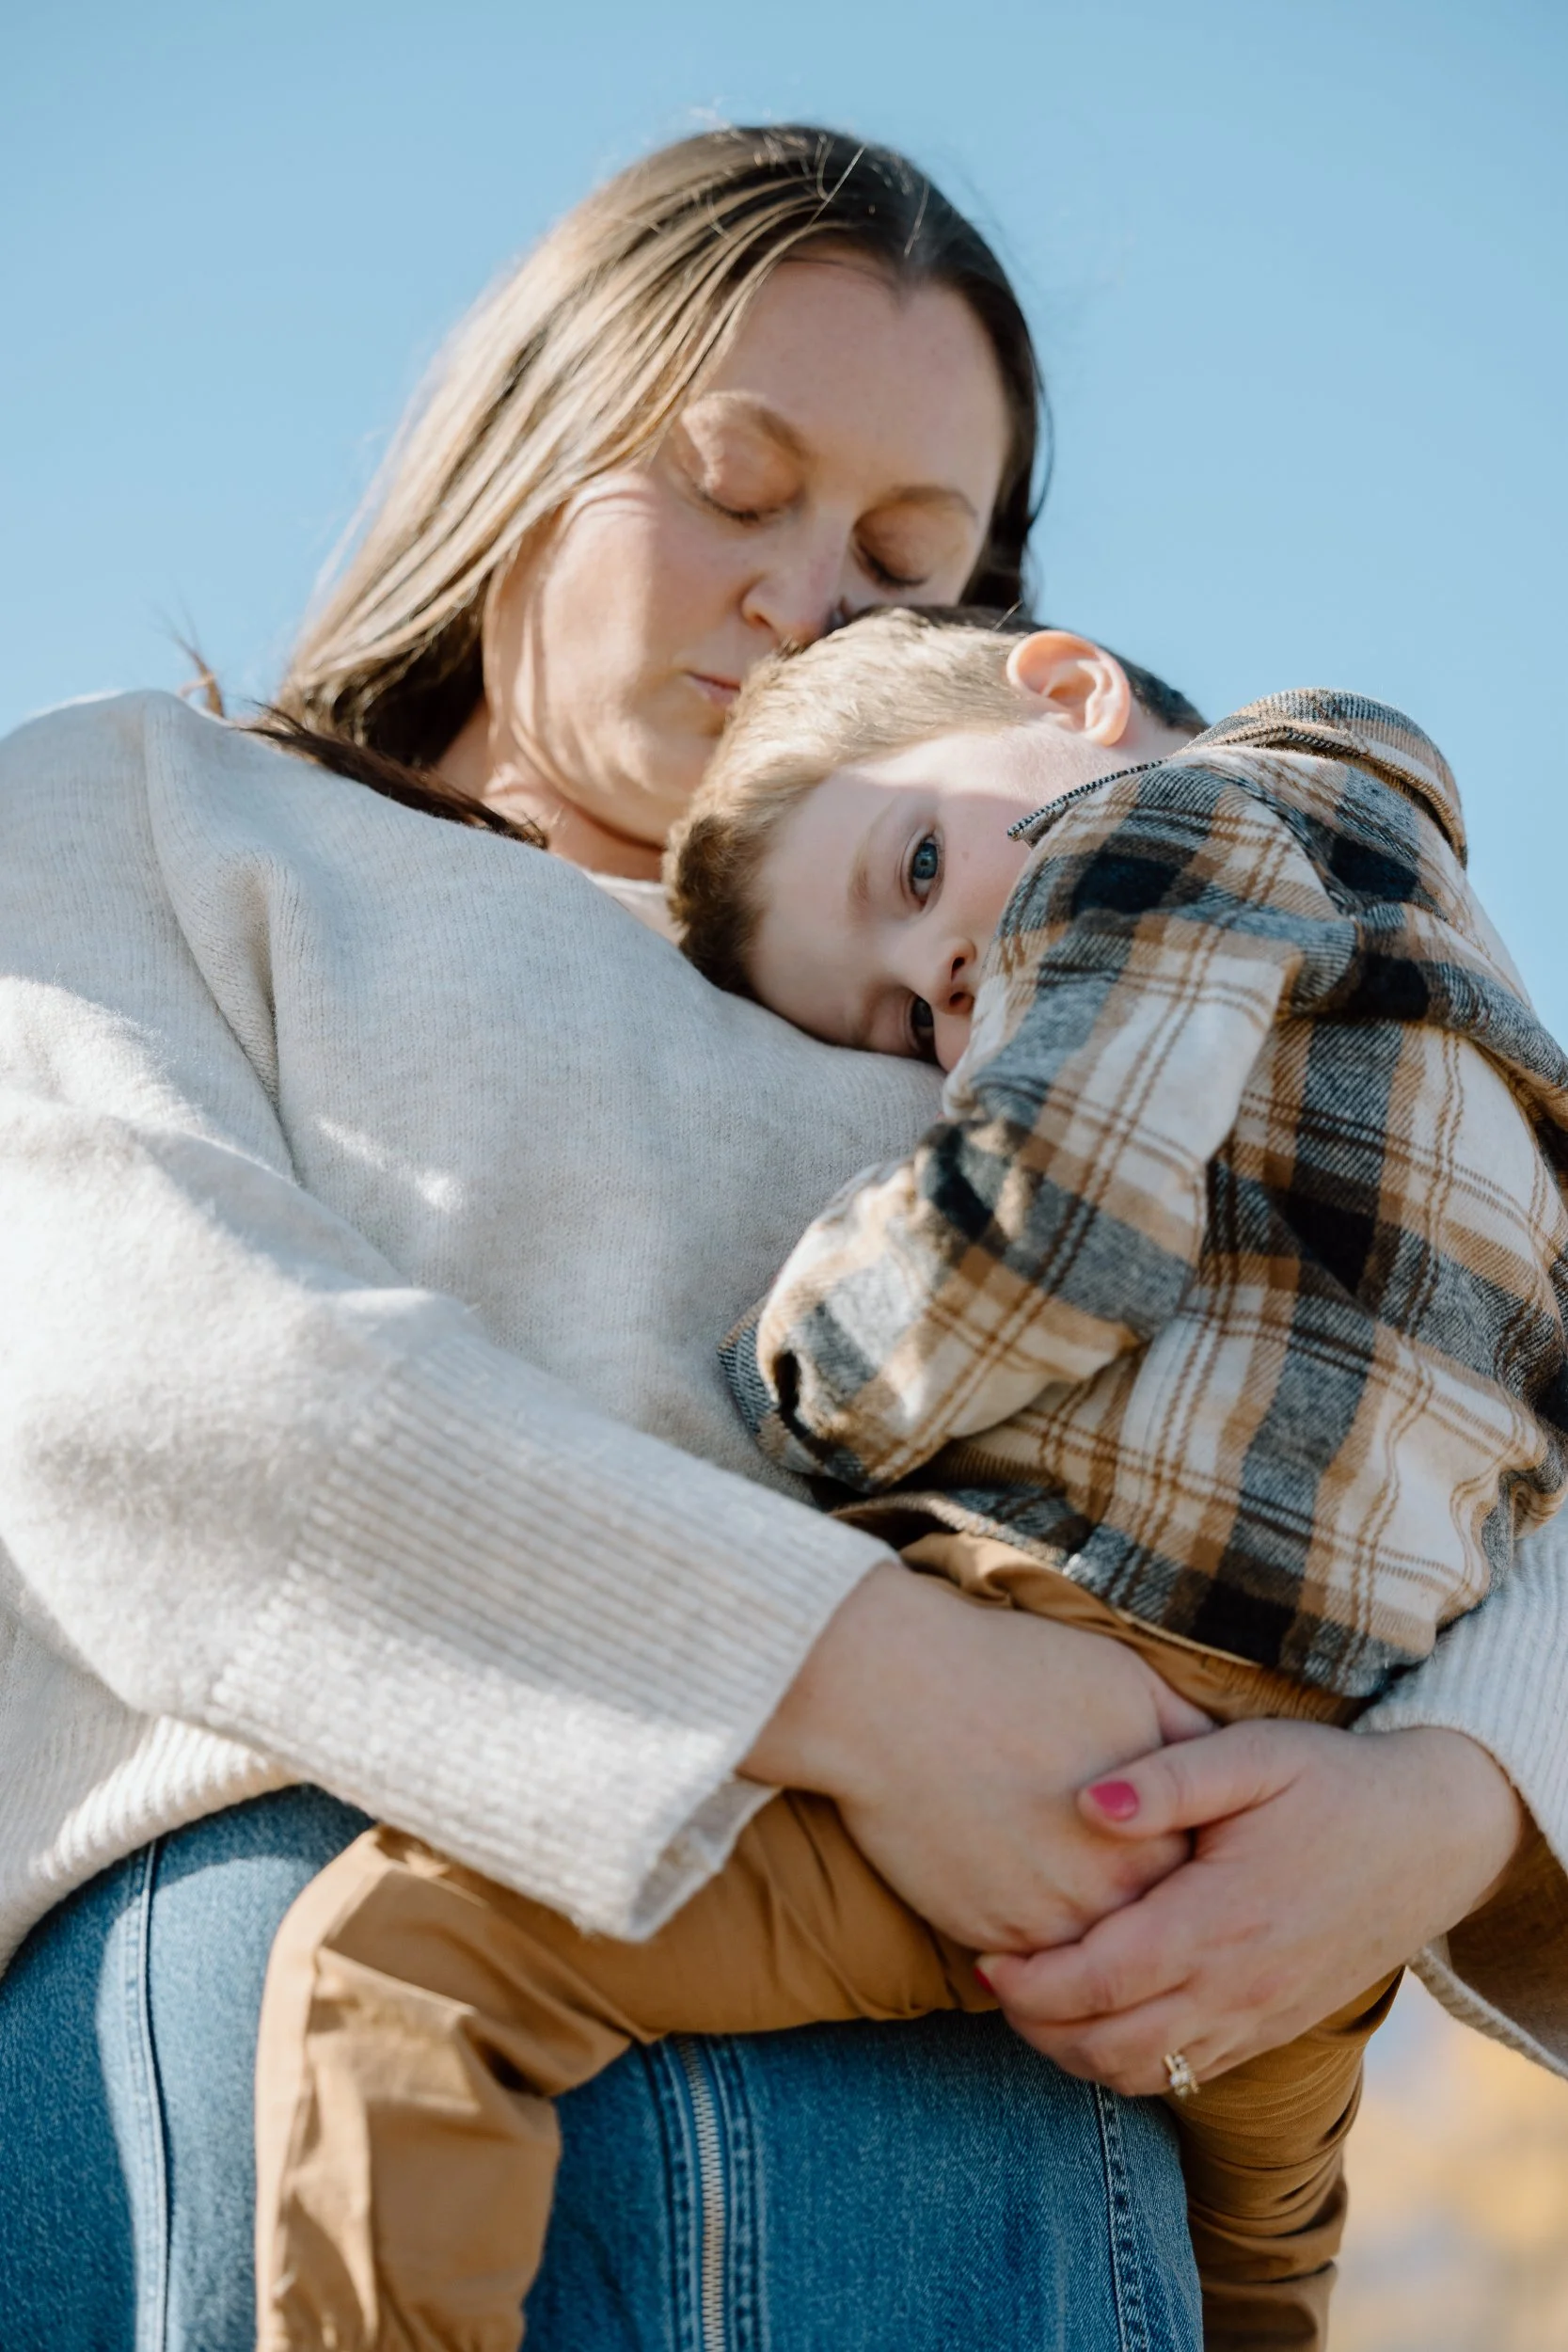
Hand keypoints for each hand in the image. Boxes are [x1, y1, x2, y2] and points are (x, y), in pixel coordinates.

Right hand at [742, 1562, 1210, 1951]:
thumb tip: (1219, 1759)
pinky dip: (1037, 1950)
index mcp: (1158, 1834)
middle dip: (1146, 1912)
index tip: (1170, 1848)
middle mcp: (1112, 1893)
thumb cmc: (1011, 1672)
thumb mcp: (1125, 1681)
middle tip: (1124, 1885)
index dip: (1184, 1861)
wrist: (895, 1692)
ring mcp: (1048, 1925)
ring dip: (1093, 1941)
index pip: (1199, 1878)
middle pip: (1150, 1927)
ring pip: (1093, 1961)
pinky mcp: (988, 1940)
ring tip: (1079, 1901)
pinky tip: (1031, 1904)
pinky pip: (1032, 1967)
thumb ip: (1185, 1734)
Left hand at [978, 1718, 1523, 2092]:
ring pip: (1144, 2075)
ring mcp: (1257, 2019)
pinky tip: (1098, 2016)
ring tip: (1034, 2002)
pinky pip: (1185, 2075)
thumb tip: (1083, 1803)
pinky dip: (1128, 2062)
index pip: (1098, 1982)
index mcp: (1219, 1922)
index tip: (983, 1953)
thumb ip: (1166, 1778)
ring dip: (1076, 2052)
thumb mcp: (1251, 1755)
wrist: (1430, 1837)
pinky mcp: (1271, 2029)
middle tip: (994, 1981)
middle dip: (1037, 2027)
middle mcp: (1236, 1989)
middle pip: (1108, 2048)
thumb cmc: (1330, 1782)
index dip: (1029, 1982)